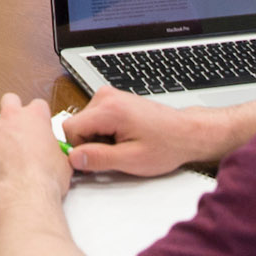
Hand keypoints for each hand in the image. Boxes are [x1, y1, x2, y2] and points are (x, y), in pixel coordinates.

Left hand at [0, 94, 70, 209]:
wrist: (24, 192)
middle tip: (13, 124)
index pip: (38, 104)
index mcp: (35, 117)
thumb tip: (57, 156)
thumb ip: (57, 151)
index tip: (38, 125)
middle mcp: (11, 118)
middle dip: (10, 109)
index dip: (38, 115)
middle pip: (9, 99)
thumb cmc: (44, 179)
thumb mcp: (63, 162)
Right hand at [61, 88, 218, 176]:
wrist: (186, 133)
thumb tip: (73, 158)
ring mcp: (109, 96)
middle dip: (91, 144)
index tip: (98, 160)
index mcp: (109, 109)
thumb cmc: (166, 145)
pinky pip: (95, 119)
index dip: (80, 149)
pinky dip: (105, 132)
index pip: (70, 128)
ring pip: (85, 123)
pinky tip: (124, 137)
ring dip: (99, 139)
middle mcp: (106, 96)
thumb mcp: (132, 160)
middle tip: (117, 153)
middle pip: (77, 125)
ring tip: (123, 144)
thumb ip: (99, 158)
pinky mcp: (113, 99)